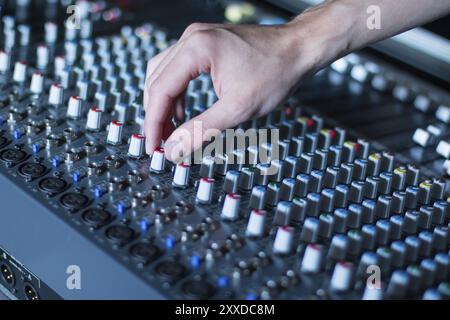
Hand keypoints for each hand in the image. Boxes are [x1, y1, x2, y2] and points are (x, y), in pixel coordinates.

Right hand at [143, 4, 349, 161]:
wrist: (299, 48)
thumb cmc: (277, 70)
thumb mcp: (238, 108)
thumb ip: (201, 130)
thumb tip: (175, 149)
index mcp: (196, 49)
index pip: (159, 90)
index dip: (153, 123)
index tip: (153, 146)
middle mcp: (192, 38)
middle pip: (156, 80)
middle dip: (156, 115)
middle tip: (160, 142)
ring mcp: (197, 38)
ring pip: (164, 74)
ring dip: (165, 104)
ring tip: (172, 130)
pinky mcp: (205, 44)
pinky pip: (178, 69)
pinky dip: (176, 92)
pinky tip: (183, 110)